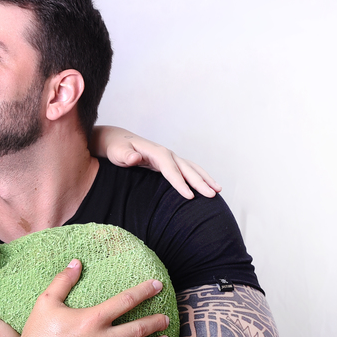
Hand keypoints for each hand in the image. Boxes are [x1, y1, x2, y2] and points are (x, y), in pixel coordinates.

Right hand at [12, 260, 172, 336]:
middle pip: (140, 328)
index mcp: (92, 319)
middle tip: (166, 317)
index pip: (126, 301)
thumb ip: (63, 281)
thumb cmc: (37, 336)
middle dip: (157, 321)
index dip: (144, 291)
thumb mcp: (46, 303)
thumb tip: (76, 262)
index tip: (157, 286)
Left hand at [95, 126, 219, 198]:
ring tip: (218, 191)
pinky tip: (208, 186)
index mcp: (156, 153)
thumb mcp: (118, 152)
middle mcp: (167, 154)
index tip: (190, 196)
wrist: (118, 140)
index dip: (180, 183)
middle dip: (200, 182)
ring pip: (192, 168)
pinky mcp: (170, 163)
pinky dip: (200, 177)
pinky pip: (188, 170)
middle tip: (212, 195)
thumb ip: (126, 155)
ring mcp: (170, 158)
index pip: (171, 170)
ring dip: (205, 179)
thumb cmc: (117, 148)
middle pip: (187, 169)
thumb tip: (135, 158)